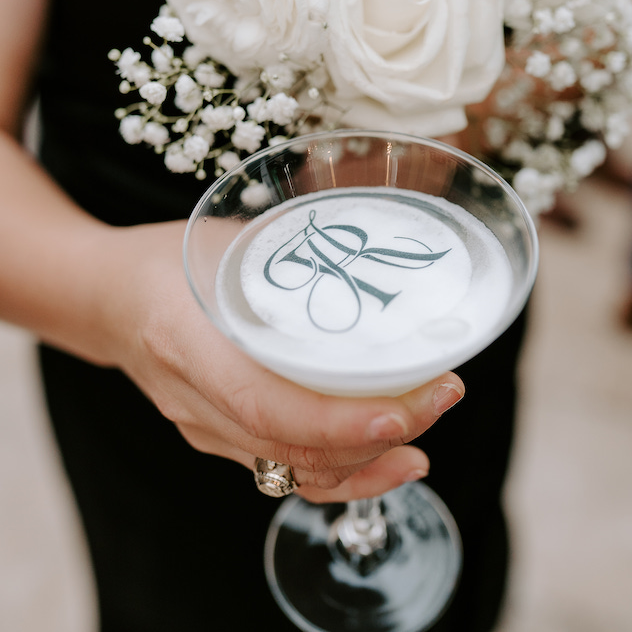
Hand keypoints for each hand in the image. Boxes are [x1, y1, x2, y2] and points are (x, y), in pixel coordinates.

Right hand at [92, 219, 464, 502]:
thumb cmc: (165, 257)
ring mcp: (203, 429)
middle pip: (293, 448)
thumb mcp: (221, 238)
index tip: (405, 408)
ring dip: (370, 461)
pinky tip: (390, 461)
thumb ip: (286, 247)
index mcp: (187, 342)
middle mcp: (194, 400)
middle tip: (444, 395)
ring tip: (428, 428)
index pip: (267, 406)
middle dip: (380, 435)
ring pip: (293, 472)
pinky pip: (282, 473)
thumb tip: (373, 243)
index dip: (339, 420)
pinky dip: (342, 476)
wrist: (104, 298)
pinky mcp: (218, 439)